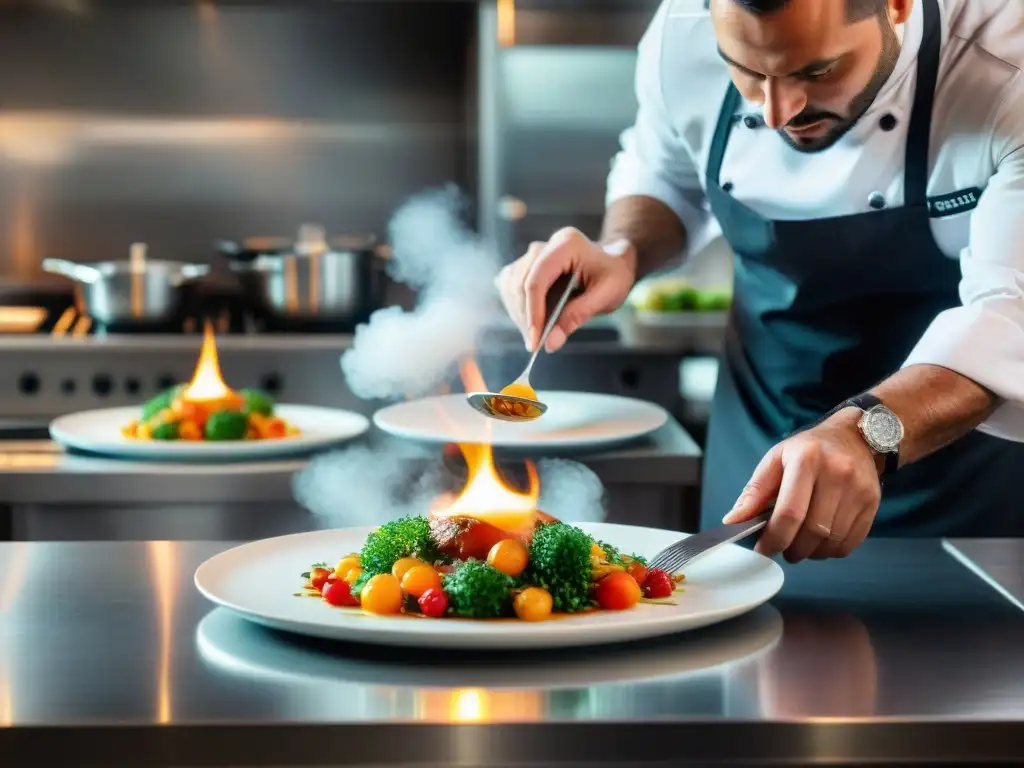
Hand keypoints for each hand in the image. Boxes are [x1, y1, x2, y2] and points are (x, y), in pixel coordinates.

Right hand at [494, 227, 636, 351]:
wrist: (613, 262)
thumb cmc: (613, 276)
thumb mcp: (607, 295)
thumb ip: (578, 316)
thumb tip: (550, 343)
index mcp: (566, 245)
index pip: (537, 280)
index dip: (532, 312)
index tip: (536, 340)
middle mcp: (545, 245)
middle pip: (520, 284)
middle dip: (525, 318)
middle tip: (536, 344)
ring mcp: (533, 253)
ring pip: (511, 285)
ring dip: (518, 314)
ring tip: (535, 335)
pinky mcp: (527, 263)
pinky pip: (511, 285)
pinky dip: (516, 306)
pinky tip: (529, 321)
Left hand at [722, 408, 882, 562]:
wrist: (854, 437)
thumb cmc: (808, 450)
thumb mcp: (776, 459)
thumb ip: (755, 491)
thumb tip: (733, 520)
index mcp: (806, 460)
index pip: (790, 513)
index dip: (774, 538)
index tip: (763, 549)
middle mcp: (837, 474)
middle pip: (812, 531)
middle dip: (792, 549)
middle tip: (782, 549)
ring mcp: (859, 489)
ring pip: (832, 541)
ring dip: (811, 553)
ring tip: (800, 546)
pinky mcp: (873, 502)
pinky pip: (850, 542)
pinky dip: (831, 551)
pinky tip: (820, 543)